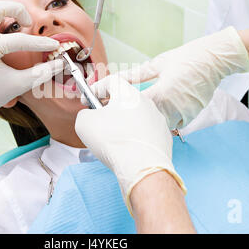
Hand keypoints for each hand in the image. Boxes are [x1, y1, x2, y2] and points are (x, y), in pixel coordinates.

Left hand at [0, 0, 63, 135]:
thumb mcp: (19, 85)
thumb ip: (41, 73)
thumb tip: (61, 63)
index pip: (18, 40)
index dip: (40, 42)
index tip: (54, 45)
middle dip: (16, 10)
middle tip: (28, 23)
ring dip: (0, 7)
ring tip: (13, 17)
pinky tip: (2, 22)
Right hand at [75, 75, 185, 214]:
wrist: (142, 167)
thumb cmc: (114, 142)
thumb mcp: (84, 123)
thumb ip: (84, 113)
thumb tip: (89, 115)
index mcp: (128, 94)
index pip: (111, 81)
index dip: (96, 88)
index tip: (87, 100)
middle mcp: (146, 102)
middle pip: (124, 100)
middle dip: (110, 108)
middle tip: (99, 121)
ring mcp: (158, 120)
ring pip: (136, 117)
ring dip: (123, 124)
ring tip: (112, 139)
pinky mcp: (164, 137)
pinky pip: (145, 132)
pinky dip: (135, 138)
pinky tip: (127, 150)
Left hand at [120, 27, 248, 128]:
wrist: (215, 59)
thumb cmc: (186, 58)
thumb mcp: (157, 64)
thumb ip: (135, 75)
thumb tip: (116, 79)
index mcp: (162, 93)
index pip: (135, 107)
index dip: (121, 106)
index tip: (112, 105)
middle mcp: (174, 107)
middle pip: (146, 121)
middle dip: (135, 116)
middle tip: (126, 110)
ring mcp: (185, 113)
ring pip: (160, 125)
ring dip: (151, 120)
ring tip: (144, 112)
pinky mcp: (193, 115)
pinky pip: (175, 124)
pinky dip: (166, 120)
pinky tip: (163, 111)